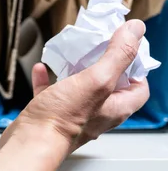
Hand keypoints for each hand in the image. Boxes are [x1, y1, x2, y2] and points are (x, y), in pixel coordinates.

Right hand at [0, 19, 149, 153]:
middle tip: (98, 45)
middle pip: (109, 85)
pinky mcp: (51, 113)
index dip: (136, 67)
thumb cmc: (62, 118)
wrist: (30, 140)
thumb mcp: (97, 80)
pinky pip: (53, 93)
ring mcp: (74, 114)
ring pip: (80, 88)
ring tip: (71, 54)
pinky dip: (48, 78)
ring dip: (75, 69)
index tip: (126, 47)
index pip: (139, 87)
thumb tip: (136, 29)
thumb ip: (117, 54)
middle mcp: (98, 113)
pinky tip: (41, 69)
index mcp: (116, 107)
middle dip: (103, 63)